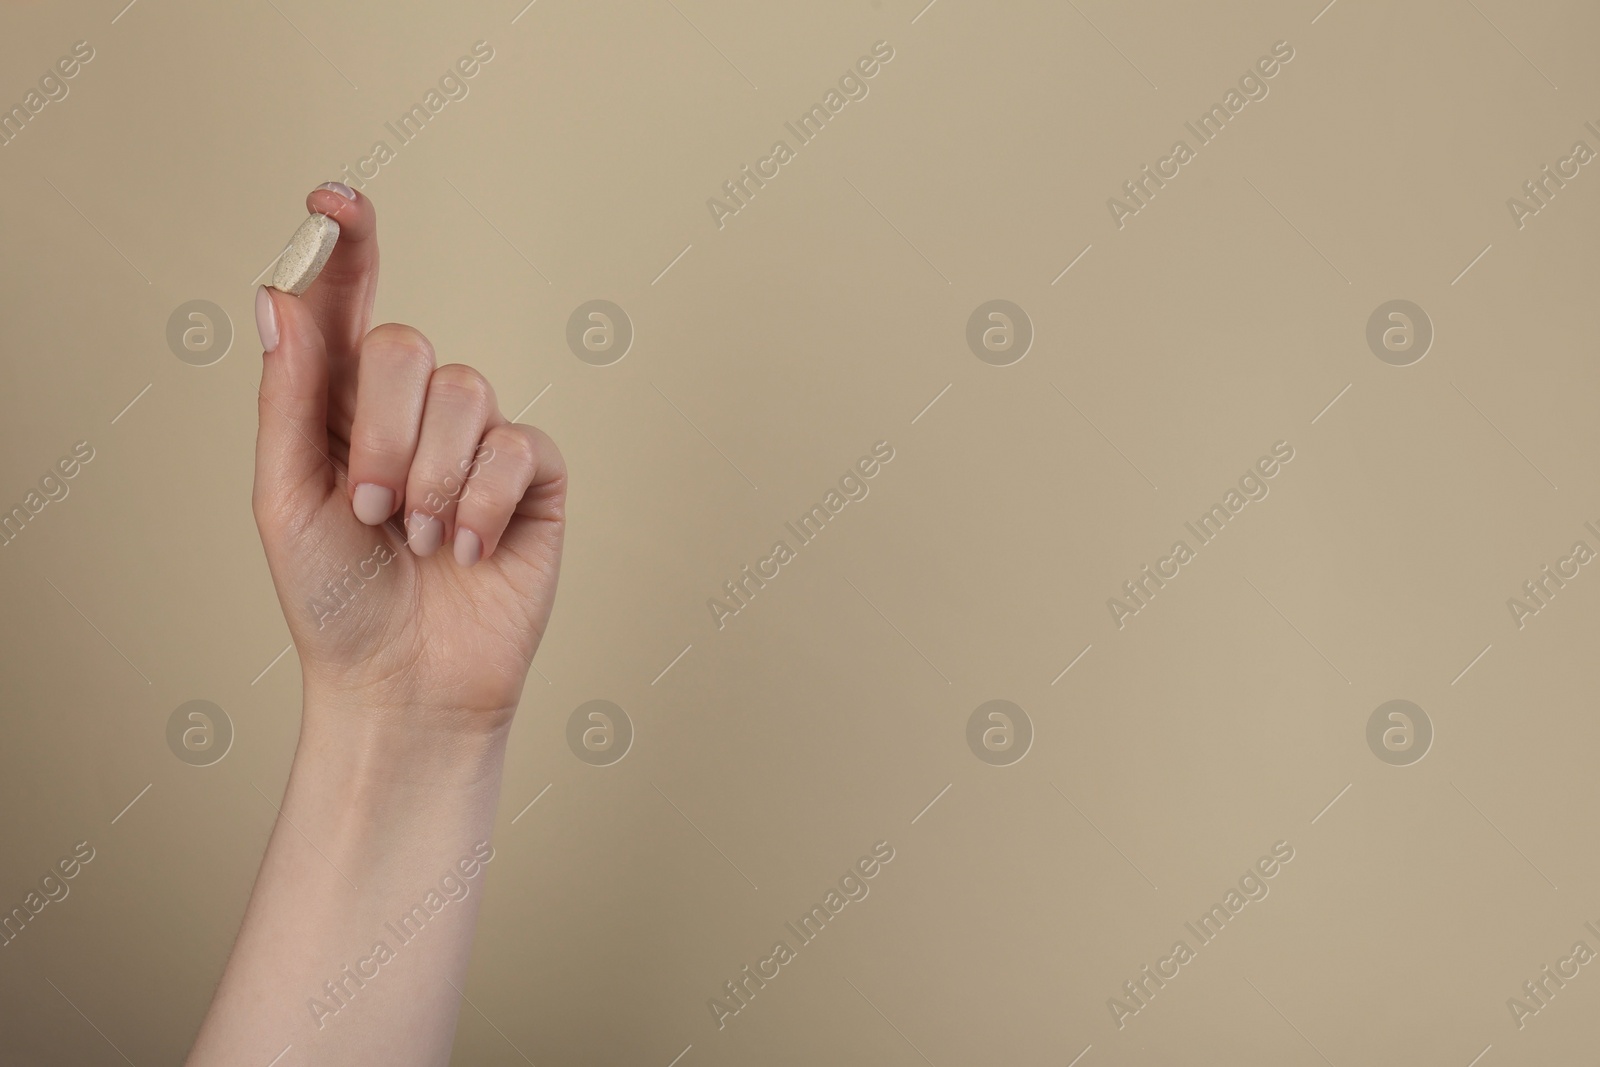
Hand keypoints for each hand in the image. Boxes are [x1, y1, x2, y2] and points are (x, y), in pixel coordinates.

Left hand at [251, 184, 564, 727]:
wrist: (405, 685)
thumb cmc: (335, 602)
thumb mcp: (285, 500)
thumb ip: (287, 397)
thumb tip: (276, 298)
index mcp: (341, 407)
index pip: (345, 304)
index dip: (344, 246)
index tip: (333, 199)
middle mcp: (413, 412)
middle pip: (406, 346)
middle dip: (383, 432)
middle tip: (371, 508)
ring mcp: (479, 442)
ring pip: (468, 392)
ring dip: (433, 479)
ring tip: (419, 539)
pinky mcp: (534, 478)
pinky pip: (520, 446)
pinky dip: (484, 504)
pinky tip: (467, 549)